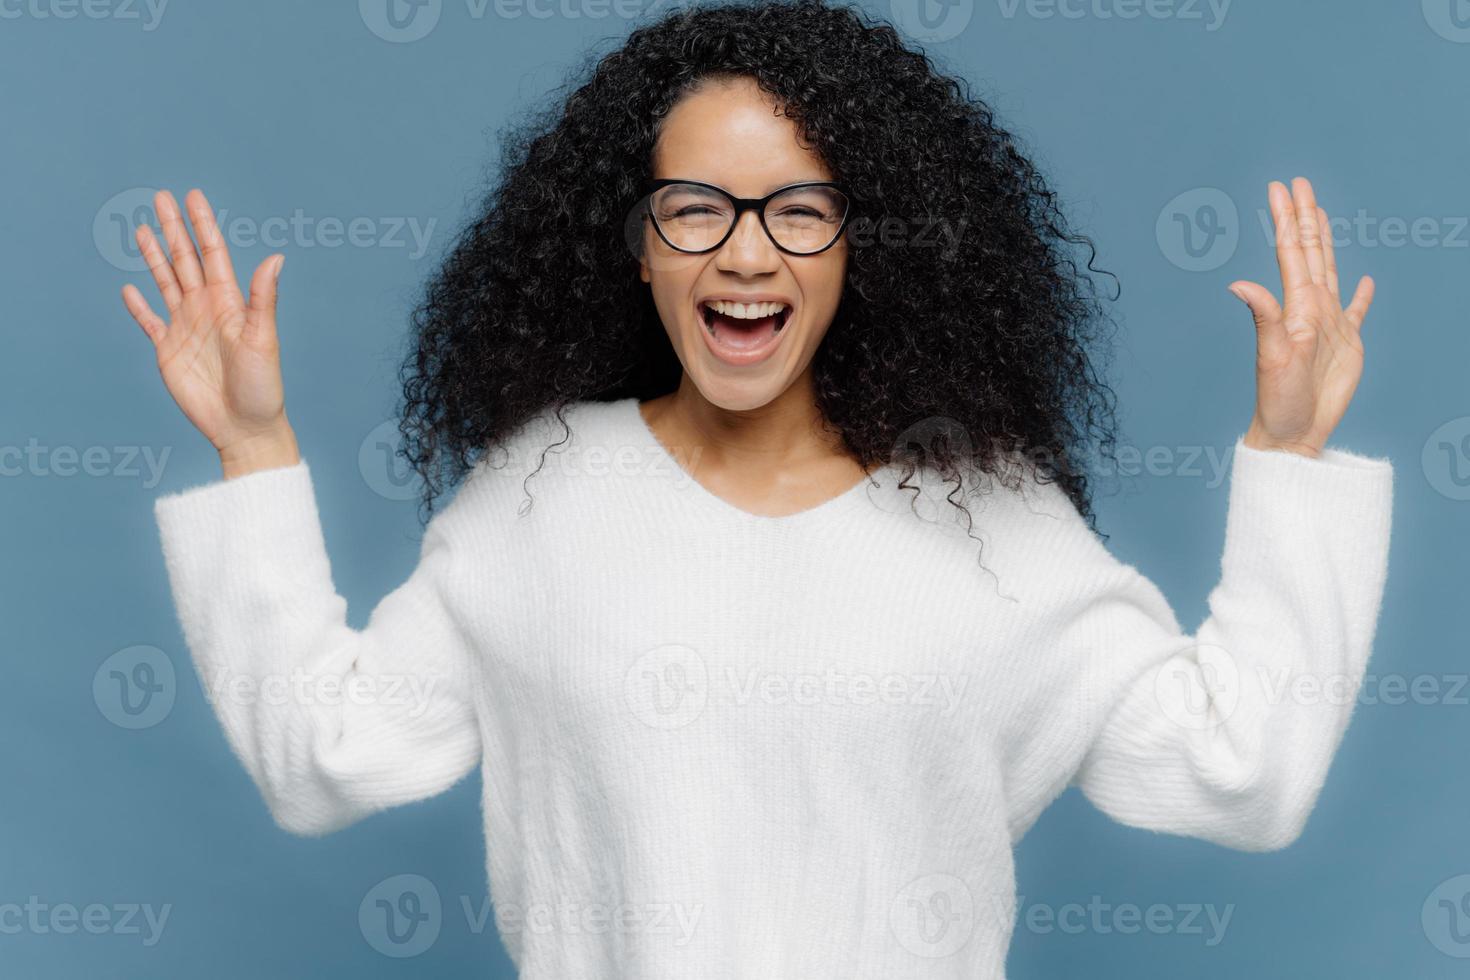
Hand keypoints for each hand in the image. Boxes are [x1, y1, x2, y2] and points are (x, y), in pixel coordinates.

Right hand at [120, 188, 299, 475]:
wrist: (245, 428)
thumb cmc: (262, 387)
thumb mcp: (263, 339)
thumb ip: (263, 298)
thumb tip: (276, 258)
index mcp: (229, 303)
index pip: (213, 254)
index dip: (202, 225)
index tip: (193, 195)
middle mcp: (206, 310)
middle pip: (185, 260)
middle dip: (174, 229)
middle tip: (161, 196)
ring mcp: (185, 329)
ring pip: (166, 283)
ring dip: (154, 257)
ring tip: (141, 228)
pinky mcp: (168, 351)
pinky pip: (149, 323)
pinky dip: (138, 306)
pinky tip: (129, 289)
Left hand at [1228, 177, 1374, 457]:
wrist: (1291, 433)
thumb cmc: (1277, 399)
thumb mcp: (1272, 356)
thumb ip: (1263, 317)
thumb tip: (1238, 284)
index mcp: (1296, 307)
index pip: (1292, 252)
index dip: (1289, 219)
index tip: (1282, 187)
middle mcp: (1312, 309)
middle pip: (1311, 253)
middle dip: (1305, 218)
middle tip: (1299, 184)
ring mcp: (1330, 325)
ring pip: (1331, 272)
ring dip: (1327, 243)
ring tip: (1322, 215)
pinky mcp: (1346, 345)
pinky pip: (1357, 313)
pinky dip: (1362, 296)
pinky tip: (1364, 281)